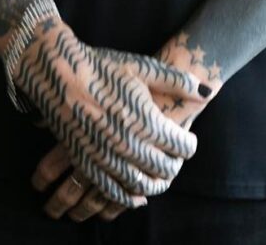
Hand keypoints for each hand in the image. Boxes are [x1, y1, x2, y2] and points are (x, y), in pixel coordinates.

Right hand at [15, 26, 208, 209]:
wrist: (59, 72)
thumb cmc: (103, 66)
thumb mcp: (143, 67)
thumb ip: (177, 81)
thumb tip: (206, 91)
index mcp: (146, 120)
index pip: (181, 146)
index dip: (188, 146)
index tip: (189, 141)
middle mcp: (129, 144)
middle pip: (163, 169)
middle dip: (174, 166)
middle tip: (176, 160)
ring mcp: (107, 157)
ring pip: (141, 185)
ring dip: (155, 185)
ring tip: (160, 178)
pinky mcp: (87, 163)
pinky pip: (113, 191)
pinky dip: (128, 198)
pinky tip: (136, 196)